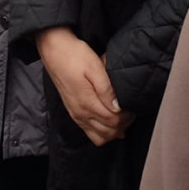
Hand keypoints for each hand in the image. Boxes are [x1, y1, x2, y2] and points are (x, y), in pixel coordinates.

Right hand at [37, 29, 132, 146]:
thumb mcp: (94, 67)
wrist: (55, 52)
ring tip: (123, 117)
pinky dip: (103, 132)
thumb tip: (118, 107)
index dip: (126, 117)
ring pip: (99, 137)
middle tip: (131, 111)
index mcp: (86, 103)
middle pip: (108, 133)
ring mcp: (76, 115)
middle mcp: (81, 114)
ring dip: (114, 131)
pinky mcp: (74, 113)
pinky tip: (111, 122)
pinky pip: (90, 132)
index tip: (133, 106)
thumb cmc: (75, 56)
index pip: (113, 121)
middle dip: (123, 125)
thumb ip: (106, 89)